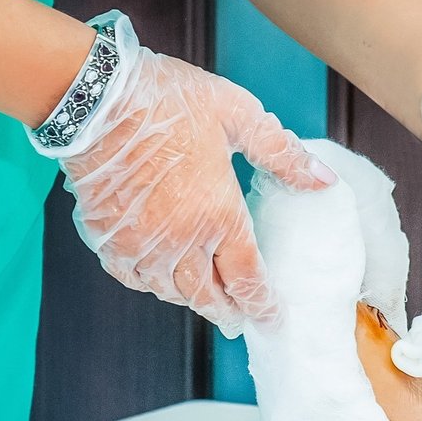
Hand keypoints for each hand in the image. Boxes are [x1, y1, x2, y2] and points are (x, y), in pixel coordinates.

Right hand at [44, 14, 336, 335]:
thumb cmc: (169, 101)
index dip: (261, 305)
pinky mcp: (106, 237)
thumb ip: (281, 154)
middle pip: (206, 296)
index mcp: (218, 214)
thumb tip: (323, 179)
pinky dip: (147, 283)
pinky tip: (154, 276)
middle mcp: (179, 240)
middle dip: (226, 312)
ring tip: (200, 299)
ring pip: (167, 291)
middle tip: (237, 321)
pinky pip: (130, 277)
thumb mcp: (238, 116)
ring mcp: (139, 243)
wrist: (98, 100)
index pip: (247, 278)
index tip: (271, 320)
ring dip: (188, 299)